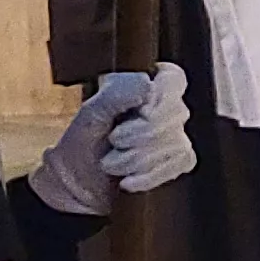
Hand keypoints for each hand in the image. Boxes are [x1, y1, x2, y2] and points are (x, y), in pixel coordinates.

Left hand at [33, 63, 194, 216]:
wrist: (79, 181)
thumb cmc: (83, 142)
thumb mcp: (92, 112)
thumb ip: (118, 92)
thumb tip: (149, 85)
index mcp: (143, 87)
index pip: (173, 79)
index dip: (159, 97)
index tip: (138, 112)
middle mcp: (166, 108)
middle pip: (175, 113)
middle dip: (138, 134)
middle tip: (114, 141)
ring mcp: (176, 134)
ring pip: (174, 143)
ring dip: (134, 159)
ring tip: (112, 162)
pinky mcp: (180, 160)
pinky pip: (177, 165)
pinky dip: (146, 177)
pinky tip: (127, 180)